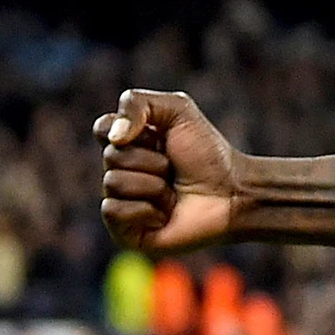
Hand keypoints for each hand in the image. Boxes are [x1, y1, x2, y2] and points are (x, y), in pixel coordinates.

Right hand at [94, 89, 238, 253]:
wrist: (232, 194)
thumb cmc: (207, 153)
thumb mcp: (179, 111)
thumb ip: (138, 104)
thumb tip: (113, 136)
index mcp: (129, 143)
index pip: (102, 128)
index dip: (128, 129)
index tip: (157, 135)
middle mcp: (120, 172)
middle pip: (110, 156)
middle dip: (151, 159)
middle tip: (173, 168)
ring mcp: (121, 202)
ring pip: (113, 183)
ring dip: (153, 185)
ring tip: (173, 192)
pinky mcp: (124, 231)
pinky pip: (113, 211)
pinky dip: (145, 209)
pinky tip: (164, 214)